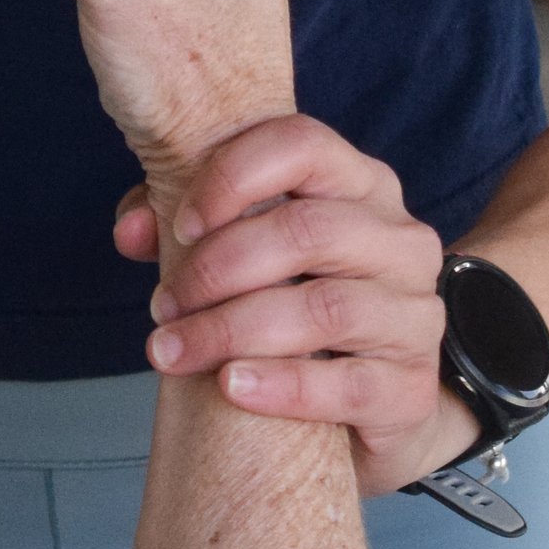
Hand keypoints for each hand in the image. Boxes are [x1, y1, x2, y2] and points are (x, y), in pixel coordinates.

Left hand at [114, 116, 451, 495]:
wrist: (366, 403)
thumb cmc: (290, 303)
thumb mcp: (238, 252)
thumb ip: (178, 224)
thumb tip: (133, 229)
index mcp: (361, 186)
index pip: (303, 145)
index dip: (233, 177)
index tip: (181, 225)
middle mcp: (400, 240)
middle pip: (308, 230)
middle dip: (216, 268)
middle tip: (162, 305)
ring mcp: (415, 314)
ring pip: (325, 308)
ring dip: (231, 330)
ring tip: (173, 351)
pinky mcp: (411, 388)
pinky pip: (349, 384)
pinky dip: (282, 385)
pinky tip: (230, 386)